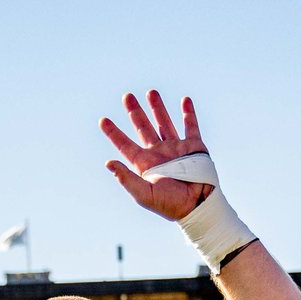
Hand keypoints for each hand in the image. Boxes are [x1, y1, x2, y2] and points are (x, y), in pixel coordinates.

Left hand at [100, 90, 212, 220]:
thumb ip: (126, 178)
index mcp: (145, 164)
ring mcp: (176, 148)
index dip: (113, 133)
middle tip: (127, 96)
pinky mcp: (194, 147)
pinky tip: (184, 100)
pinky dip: (189, 113)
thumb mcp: (144, 194)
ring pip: (164, 122)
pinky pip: (191, 127)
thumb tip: (108, 162)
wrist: (197, 206)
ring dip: (158, 107)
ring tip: (151, 92)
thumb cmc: (170, 204)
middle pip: (143, 128)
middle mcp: (159, 153)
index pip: (125, 145)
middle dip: (135, 112)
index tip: (102, 120)